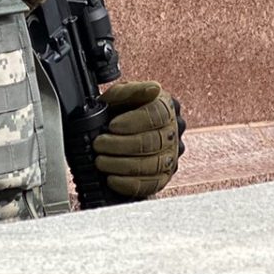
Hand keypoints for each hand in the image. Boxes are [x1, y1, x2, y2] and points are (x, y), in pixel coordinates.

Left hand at [92, 79, 182, 199]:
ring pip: (152, 165)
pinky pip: (151, 185)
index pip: (158, 114)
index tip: (112, 125)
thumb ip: (130, 90)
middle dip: (121, 145)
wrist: (114, 131)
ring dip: (121, 165)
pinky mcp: (164, 177)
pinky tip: (112, 178)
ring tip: (101, 161)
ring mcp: (171, 156)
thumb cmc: (118, 112)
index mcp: (166, 106)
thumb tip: (154, 89)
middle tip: (99, 144)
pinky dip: (129, 183)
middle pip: (154, 141)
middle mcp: (174, 131)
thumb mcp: (118, 96)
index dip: (134, 121)